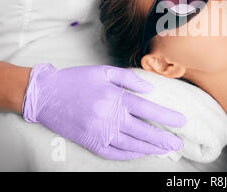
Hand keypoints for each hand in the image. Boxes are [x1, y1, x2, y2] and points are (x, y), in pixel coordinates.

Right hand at [22, 63, 185, 159]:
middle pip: (144, 132)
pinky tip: (140, 152)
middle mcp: (110, 118)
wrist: (46, 95)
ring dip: (150, 148)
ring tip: (164, 149)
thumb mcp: (104, 72)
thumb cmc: (76, 80)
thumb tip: (150, 90)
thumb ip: (129, 79)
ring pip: (131, 145)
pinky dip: (130, 155)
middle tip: (178, 143)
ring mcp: (100, 133)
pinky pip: (114, 153)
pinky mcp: (91, 143)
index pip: (148, 110)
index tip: (181, 121)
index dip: (167, 117)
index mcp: (115, 99)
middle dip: (163, 138)